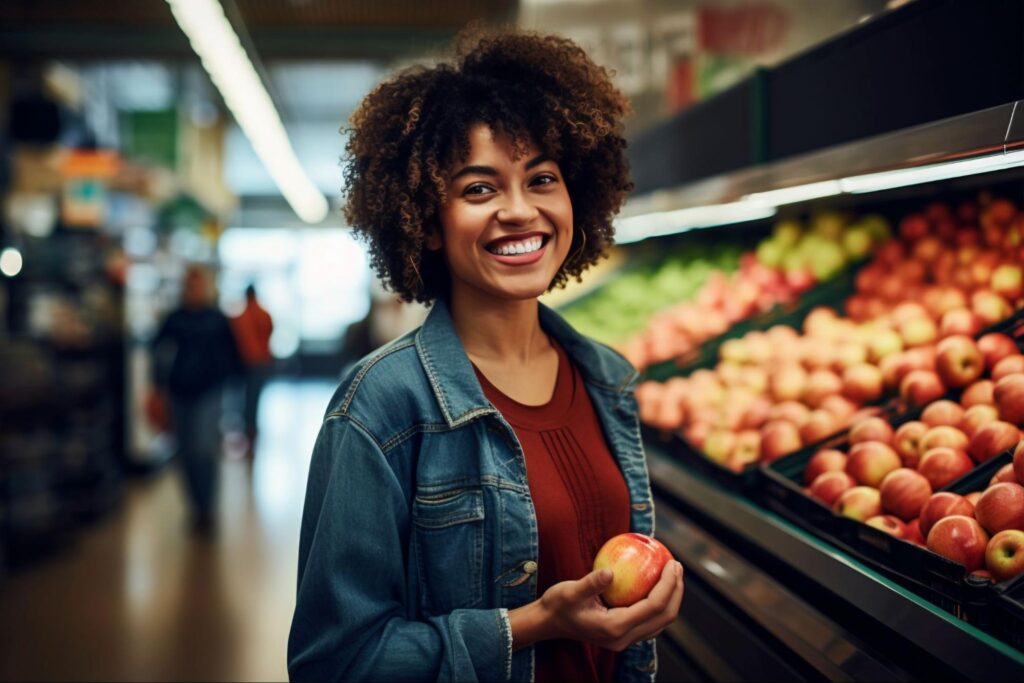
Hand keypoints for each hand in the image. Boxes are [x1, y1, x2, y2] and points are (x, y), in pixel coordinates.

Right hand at [511, 560, 683, 651]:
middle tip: (675, 564)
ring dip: (671, 598)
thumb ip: (591, 583)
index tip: (671, 563)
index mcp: (615, 628)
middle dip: (675, 590)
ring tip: (672, 573)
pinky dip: (659, 602)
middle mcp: (624, 638)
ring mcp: (625, 639)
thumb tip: (610, 571)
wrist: (548, 623)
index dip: (668, 585)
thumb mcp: (570, 591)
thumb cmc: (557, 605)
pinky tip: (656, 583)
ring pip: (660, 621)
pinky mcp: (624, 634)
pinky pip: (650, 620)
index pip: (653, 607)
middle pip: (664, 617)